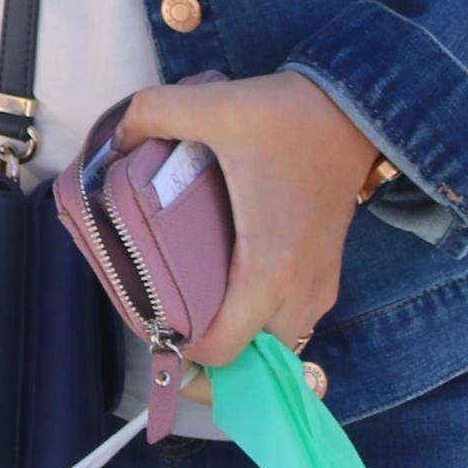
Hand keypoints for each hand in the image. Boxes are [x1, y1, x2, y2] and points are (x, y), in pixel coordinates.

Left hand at [118, 69, 384, 371]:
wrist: (357, 108)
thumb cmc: (289, 115)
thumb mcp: (211, 105)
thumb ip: (150, 115)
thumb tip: (111, 143)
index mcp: (269, 268)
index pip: (223, 351)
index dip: (180, 351)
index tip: (151, 322)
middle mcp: (301, 291)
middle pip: (251, 361)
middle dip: (208, 357)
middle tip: (167, 319)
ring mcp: (320, 287)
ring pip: (275, 347)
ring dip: (237, 341)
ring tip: (192, 308)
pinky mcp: (326, 274)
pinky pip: (290, 324)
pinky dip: (260, 325)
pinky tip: (225, 290)